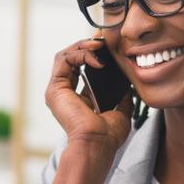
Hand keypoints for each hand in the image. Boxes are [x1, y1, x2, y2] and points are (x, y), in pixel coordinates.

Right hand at [46, 38, 132, 152]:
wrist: (98, 144)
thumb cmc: (107, 135)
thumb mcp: (120, 110)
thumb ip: (122, 96)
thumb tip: (129, 85)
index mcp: (77, 99)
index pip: (82, 68)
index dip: (95, 54)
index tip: (109, 47)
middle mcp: (64, 93)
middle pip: (72, 58)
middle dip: (88, 45)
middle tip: (104, 39)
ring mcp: (57, 90)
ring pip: (65, 55)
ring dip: (83, 46)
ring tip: (100, 44)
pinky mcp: (55, 88)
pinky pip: (64, 60)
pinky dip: (80, 53)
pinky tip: (97, 58)